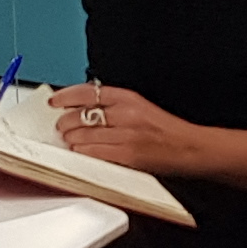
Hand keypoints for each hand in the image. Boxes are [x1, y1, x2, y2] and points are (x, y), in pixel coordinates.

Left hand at [48, 84, 204, 174]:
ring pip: (83, 136)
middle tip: (61, 126)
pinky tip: (82, 152)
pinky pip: (94, 153)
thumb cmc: (167, 130)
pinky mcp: (128, 156)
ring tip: (71, 141)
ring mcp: (126, 135)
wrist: (191, 148)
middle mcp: (126, 114)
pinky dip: (83, 153)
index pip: (87, 92)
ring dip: (71, 140)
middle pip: (80, 115)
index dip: (65, 96)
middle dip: (65, 122)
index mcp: (128, 98)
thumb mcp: (140, 106)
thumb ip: (113, 105)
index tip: (54, 101)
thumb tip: (81, 107)